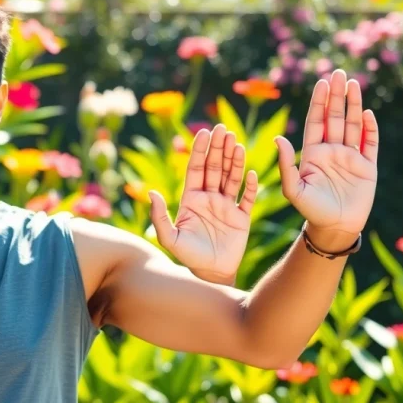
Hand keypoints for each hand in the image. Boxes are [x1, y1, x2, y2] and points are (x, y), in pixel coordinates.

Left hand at [149, 124, 258, 282]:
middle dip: (218, 148)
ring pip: (231, 177)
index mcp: (191, 199)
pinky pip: (247, 198)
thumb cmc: (187, 256)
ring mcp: (226, 206)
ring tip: (237, 141)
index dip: (200, 150)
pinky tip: (251, 173)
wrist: (209, 273)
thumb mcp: (169, 237)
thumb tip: (151, 192)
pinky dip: (250, 186)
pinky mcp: (241, 217)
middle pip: (215, 167)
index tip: (204, 132)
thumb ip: (159, 216)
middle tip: (223, 129)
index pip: (196, 169)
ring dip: (235, 160)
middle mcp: (209, 198)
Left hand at [274, 69, 377, 242]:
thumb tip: (278, 139)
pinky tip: (367, 113)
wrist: (334, 228)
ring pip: (352, 125)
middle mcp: (331, 150)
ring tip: (353, 83)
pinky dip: (370, 129)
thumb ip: (286, 165)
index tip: (321, 82)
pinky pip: (370, 143)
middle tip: (338, 73)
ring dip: (353, 104)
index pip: (316, 121)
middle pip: (334, 117)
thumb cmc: (310, 210)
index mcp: (312, 153)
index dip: (318, 102)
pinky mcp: (367, 166)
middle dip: (336, 95)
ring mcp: (350, 157)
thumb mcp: (293, 189)